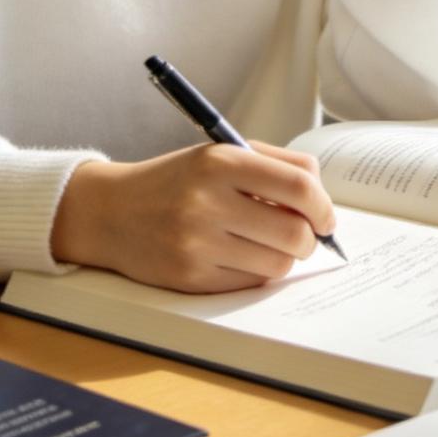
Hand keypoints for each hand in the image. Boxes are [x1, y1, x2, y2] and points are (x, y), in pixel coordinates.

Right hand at [50, 140, 336, 293]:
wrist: (112, 211)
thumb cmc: (176, 180)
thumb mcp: (219, 153)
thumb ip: (273, 164)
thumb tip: (321, 195)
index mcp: (220, 162)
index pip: (298, 187)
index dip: (323, 206)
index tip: (325, 216)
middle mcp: (208, 201)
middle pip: (295, 232)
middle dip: (310, 238)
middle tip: (304, 234)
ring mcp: (198, 243)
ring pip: (277, 263)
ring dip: (284, 257)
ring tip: (267, 243)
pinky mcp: (191, 278)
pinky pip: (250, 283)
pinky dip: (257, 272)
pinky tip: (241, 255)